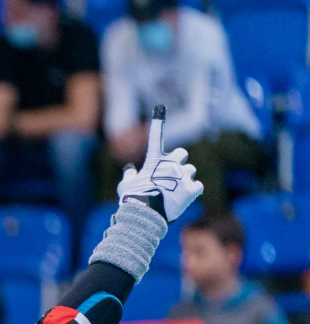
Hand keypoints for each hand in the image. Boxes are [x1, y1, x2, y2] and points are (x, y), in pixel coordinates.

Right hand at [117, 105, 202, 222]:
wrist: (145, 215)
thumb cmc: (132, 200)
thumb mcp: (125, 187)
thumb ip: (129, 176)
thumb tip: (129, 170)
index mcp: (154, 160)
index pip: (155, 137)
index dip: (157, 122)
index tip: (160, 108)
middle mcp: (171, 164)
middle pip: (182, 153)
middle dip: (178, 160)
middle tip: (172, 173)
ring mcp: (183, 176)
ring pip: (190, 170)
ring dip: (184, 178)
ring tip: (174, 191)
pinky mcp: (192, 189)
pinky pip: (197, 186)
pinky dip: (192, 191)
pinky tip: (183, 198)